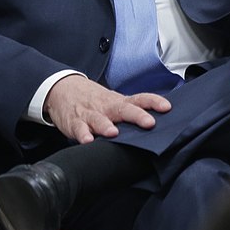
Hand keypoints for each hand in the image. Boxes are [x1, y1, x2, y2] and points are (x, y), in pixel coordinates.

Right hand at [44, 74, 170, 143]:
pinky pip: (78, 129)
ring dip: (106, 126)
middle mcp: (106, 107)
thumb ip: (131, 111)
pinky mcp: (74, 123)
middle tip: (148, 123)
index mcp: (118, 102)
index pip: (139, 99)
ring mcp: (90, 114)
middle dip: (136, 116)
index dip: (153, 102)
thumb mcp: (113, 102)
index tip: (167, 108)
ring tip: (113, 133)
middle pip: (123, 109)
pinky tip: (87, 140)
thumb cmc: (94, 100)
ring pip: (98, 119)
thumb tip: (156, 124)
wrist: (63, 89)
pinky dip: (82, 135)